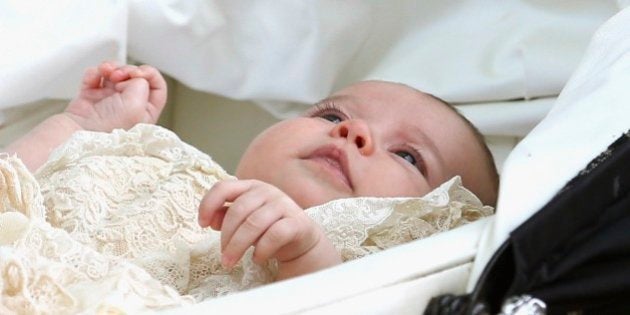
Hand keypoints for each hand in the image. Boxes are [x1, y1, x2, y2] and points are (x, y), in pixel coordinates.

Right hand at [64, 62, 166, 131]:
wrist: (75, 133)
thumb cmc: (106, 128)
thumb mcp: (136, 105)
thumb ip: (141, 84)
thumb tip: (133, 78)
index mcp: (145, 112)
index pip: (157, 87)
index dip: (150, 74)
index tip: (139, 73)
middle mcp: (129, 106)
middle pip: (135, 76)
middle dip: (127, 70)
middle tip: (119, 75)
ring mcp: (109, 101)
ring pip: (115, 73)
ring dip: (111, 68)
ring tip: (105, 72)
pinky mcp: (91, 97)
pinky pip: (95, 76)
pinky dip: (94, 73)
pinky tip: (93, 79)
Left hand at [198, 180, 340, 278]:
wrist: (301, 240)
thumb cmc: (268, 228)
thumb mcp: (244, 222)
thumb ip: (226, 216)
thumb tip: (211, 220)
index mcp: (251, 186)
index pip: (223, 187)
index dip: (208, 204)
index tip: (201, 224)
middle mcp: (268, 191)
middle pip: (238, 210)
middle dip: (226, 236)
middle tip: (222, 257)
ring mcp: (284, 205)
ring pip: (254, 223)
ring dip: (238, 246)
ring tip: (231, 262)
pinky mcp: (297, 222)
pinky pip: (274, 235)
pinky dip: (262, 250)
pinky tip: (257, 259)